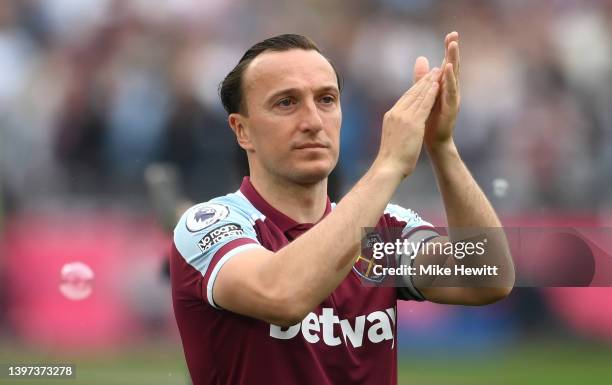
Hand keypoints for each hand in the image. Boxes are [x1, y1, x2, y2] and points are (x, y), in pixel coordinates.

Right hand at [375, 67, 441, 177]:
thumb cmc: (391, 159)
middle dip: (423, 81)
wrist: (388, 167)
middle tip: (433, 70)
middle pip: (411, 93)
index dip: (415, 88)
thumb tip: (399, 129)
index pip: (405, 98)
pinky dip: (431, 93)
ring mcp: (403, 117)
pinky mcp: (412, 123)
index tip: (424, 80)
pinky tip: (437, 85)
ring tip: (437, 72)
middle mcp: (396, 113)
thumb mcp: (393, 138)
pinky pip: (424, 104)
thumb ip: (397, 129)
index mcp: (391, 116)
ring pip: (418, 96)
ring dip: (429, 83)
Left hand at [413, 32, 460, 150]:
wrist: (433, 142)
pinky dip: (450, 81)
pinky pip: (450, 92)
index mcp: (445, 87)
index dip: (449, 50)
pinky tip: (448, 70)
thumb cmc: (430, 119)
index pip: (447, 64)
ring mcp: (452, 99)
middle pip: (453, 66)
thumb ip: (423, 77)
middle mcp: (451, 91)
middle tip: (454, 34)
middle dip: (453, 51)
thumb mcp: (425, 94)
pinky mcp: (451, 108)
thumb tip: (422, 58)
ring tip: (453, 46)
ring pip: (453, 76)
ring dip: (453, 61)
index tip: (450, 34)